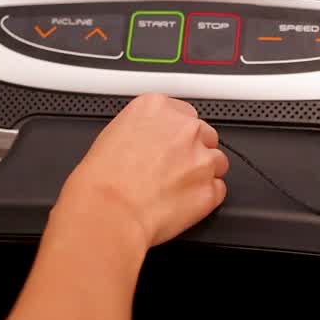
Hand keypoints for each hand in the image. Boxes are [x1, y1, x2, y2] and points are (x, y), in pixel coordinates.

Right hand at [57, 94, 228, 247]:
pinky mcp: (210, 188)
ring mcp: (202, 158)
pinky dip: (205, 197)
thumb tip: (153, 140)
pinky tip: (182, 203)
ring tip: (177, 189)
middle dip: (192, 151)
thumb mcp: (114, 134)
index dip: (177, 134)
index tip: (170, 145)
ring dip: (202, 173)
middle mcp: (185, 128)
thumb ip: (144, 129)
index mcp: (157, 108)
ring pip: (216, 161)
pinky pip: (217, 189)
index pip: (183, 113)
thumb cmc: (102, 180)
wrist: (108, 211)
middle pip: (204, 134)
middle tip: (172, 169)